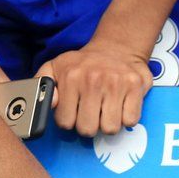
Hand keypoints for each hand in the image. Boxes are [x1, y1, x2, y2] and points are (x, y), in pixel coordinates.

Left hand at [35, 41, 151, 136]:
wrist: (117, 48)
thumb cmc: (84, 64)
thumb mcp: (55, 66)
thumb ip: (42, 83)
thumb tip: (49, 102)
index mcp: (71, 77)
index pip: (65, 122)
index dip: (69, 121)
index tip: (73, 112)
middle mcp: (93, 81)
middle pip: (87, 129)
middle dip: (88, 126)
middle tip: (91, 114)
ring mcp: (116, 84)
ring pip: (110, 128)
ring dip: (108, 124)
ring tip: (106, 111)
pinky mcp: (135, 87)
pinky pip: (130, 121)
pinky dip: (126, 118)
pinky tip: (121, 107)